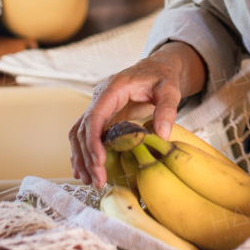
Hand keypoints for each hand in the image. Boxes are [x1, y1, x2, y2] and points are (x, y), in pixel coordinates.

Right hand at [68, 42, 204, 187]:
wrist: (157, 69)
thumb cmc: (162, 77)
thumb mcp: (170, 90)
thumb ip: (167, 109)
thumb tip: (162, 134)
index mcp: (114, 88)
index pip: (95, 115)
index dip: (93, 139)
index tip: (99, 161)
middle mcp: (100, 97)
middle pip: (83, 128)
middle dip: (87, 156)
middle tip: (98, 180)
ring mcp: (99, 107)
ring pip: (79, 133)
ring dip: (82, 157)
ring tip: (92, 181)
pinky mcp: (103, 116)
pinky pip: (86, 135)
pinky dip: (83, 152)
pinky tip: (86, 170)